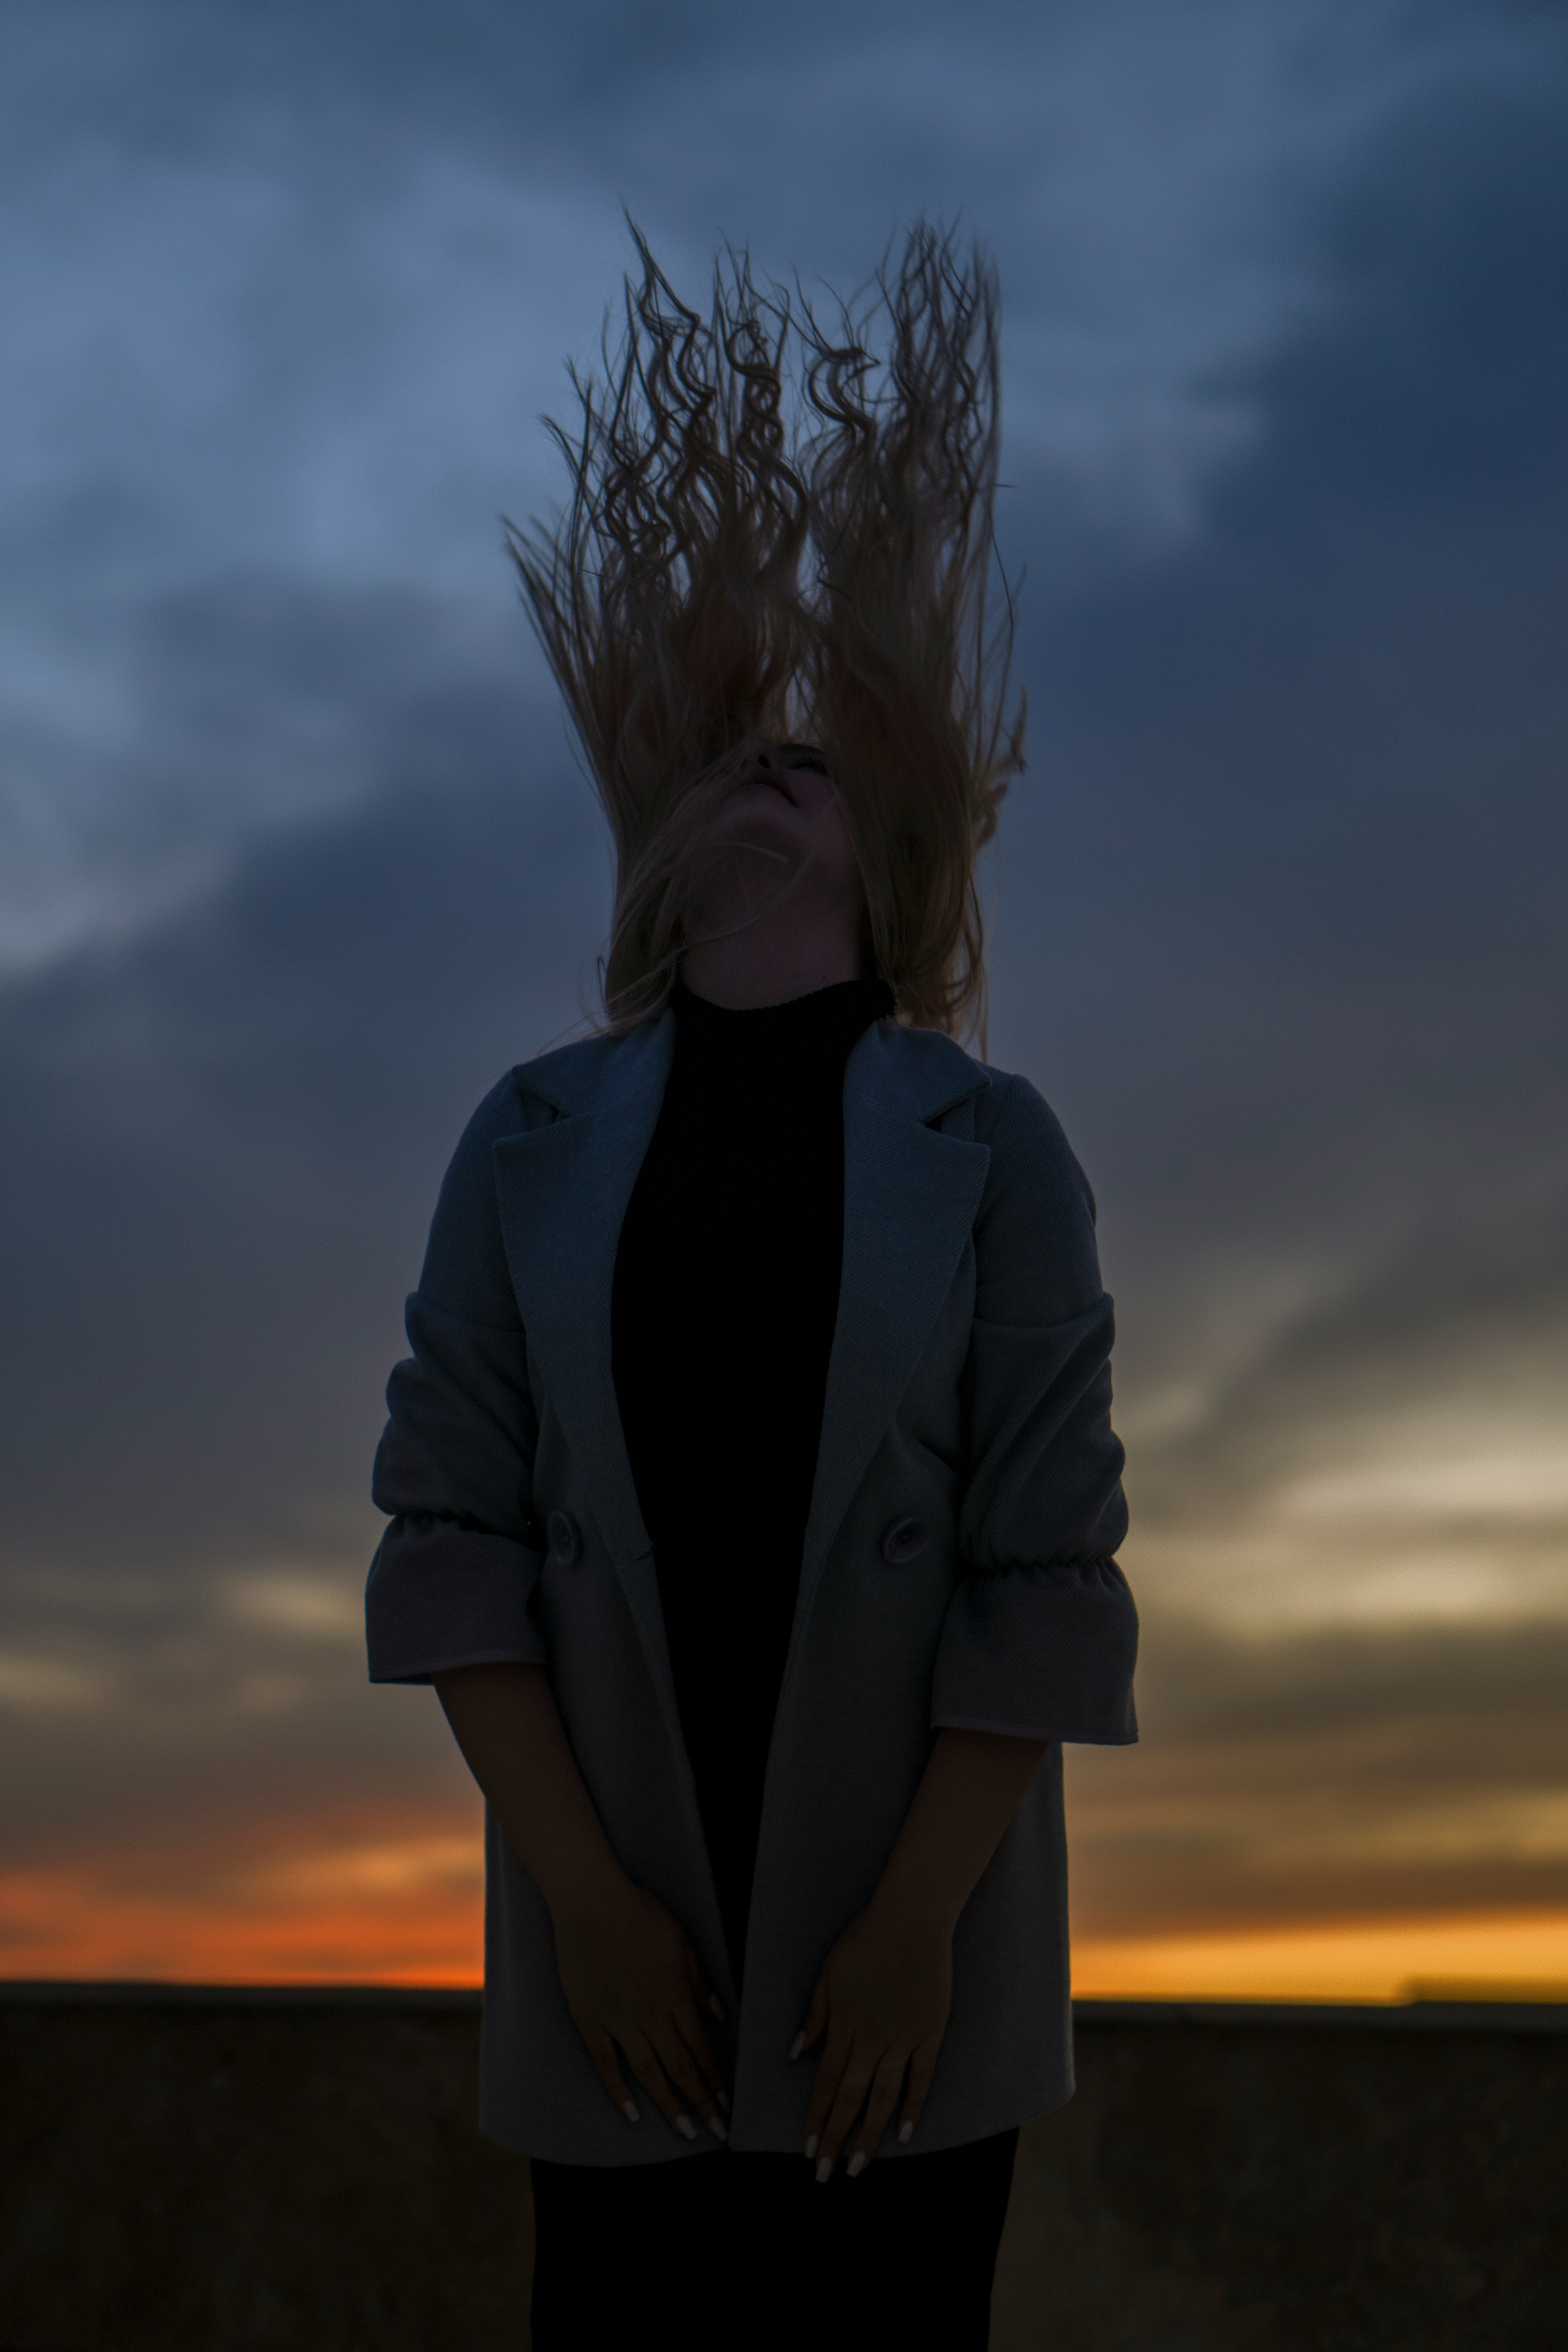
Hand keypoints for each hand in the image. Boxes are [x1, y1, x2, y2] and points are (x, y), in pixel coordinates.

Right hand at [552, 1879, 729, 2141]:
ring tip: (684, 2132)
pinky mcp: (590, 2019)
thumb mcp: (682, 1941)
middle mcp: (651, 2014)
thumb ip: (699, 1981)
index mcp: (675, 1995)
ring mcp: (619, 2019)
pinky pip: (606, 2062)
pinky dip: (619, 2090)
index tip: (728, 2105)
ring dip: (669, 2104)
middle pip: (680, 2067)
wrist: (591, 1902)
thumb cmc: (639, 1914)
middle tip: (716, 2133)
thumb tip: (718, 2015)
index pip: (701, 2048)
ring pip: (648, 2072)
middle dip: (700, 2103)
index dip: (715, 2080)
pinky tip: (632, 2113)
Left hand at [792, 1898, 952, 2179]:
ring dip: (870, 2136)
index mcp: (845, 2022)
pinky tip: (904, 2133)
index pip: (827, 2082)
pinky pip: (922, 2078)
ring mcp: (904, 2037)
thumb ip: (816, 2013)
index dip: (817, 2118)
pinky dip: (912, 2107)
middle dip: (836, 2139)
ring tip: (859, 2167)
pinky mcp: (931, 2032)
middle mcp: (873, 2037)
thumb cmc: (866, 1939)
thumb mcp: (830, 1970)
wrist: (913, 1917)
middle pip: (852, 2098)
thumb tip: (797, 2051)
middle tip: (825, 2174)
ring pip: (885, 2097)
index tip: (807, 2148)